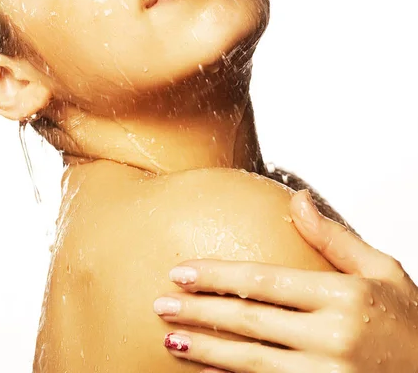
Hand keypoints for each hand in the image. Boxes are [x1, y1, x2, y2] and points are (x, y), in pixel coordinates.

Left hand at [154, 190, 417, 371]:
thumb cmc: (413, 324)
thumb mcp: (384, 271)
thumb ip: (335, 238)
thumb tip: (297, 198)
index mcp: (343, 297)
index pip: (264, 282)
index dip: (217, 278)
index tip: (180, 273)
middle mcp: (333, 338)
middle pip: (249, 322)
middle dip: (199, 313)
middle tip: (160, 305)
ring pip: (251, 363)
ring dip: (206, 351)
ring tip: (170, 340)